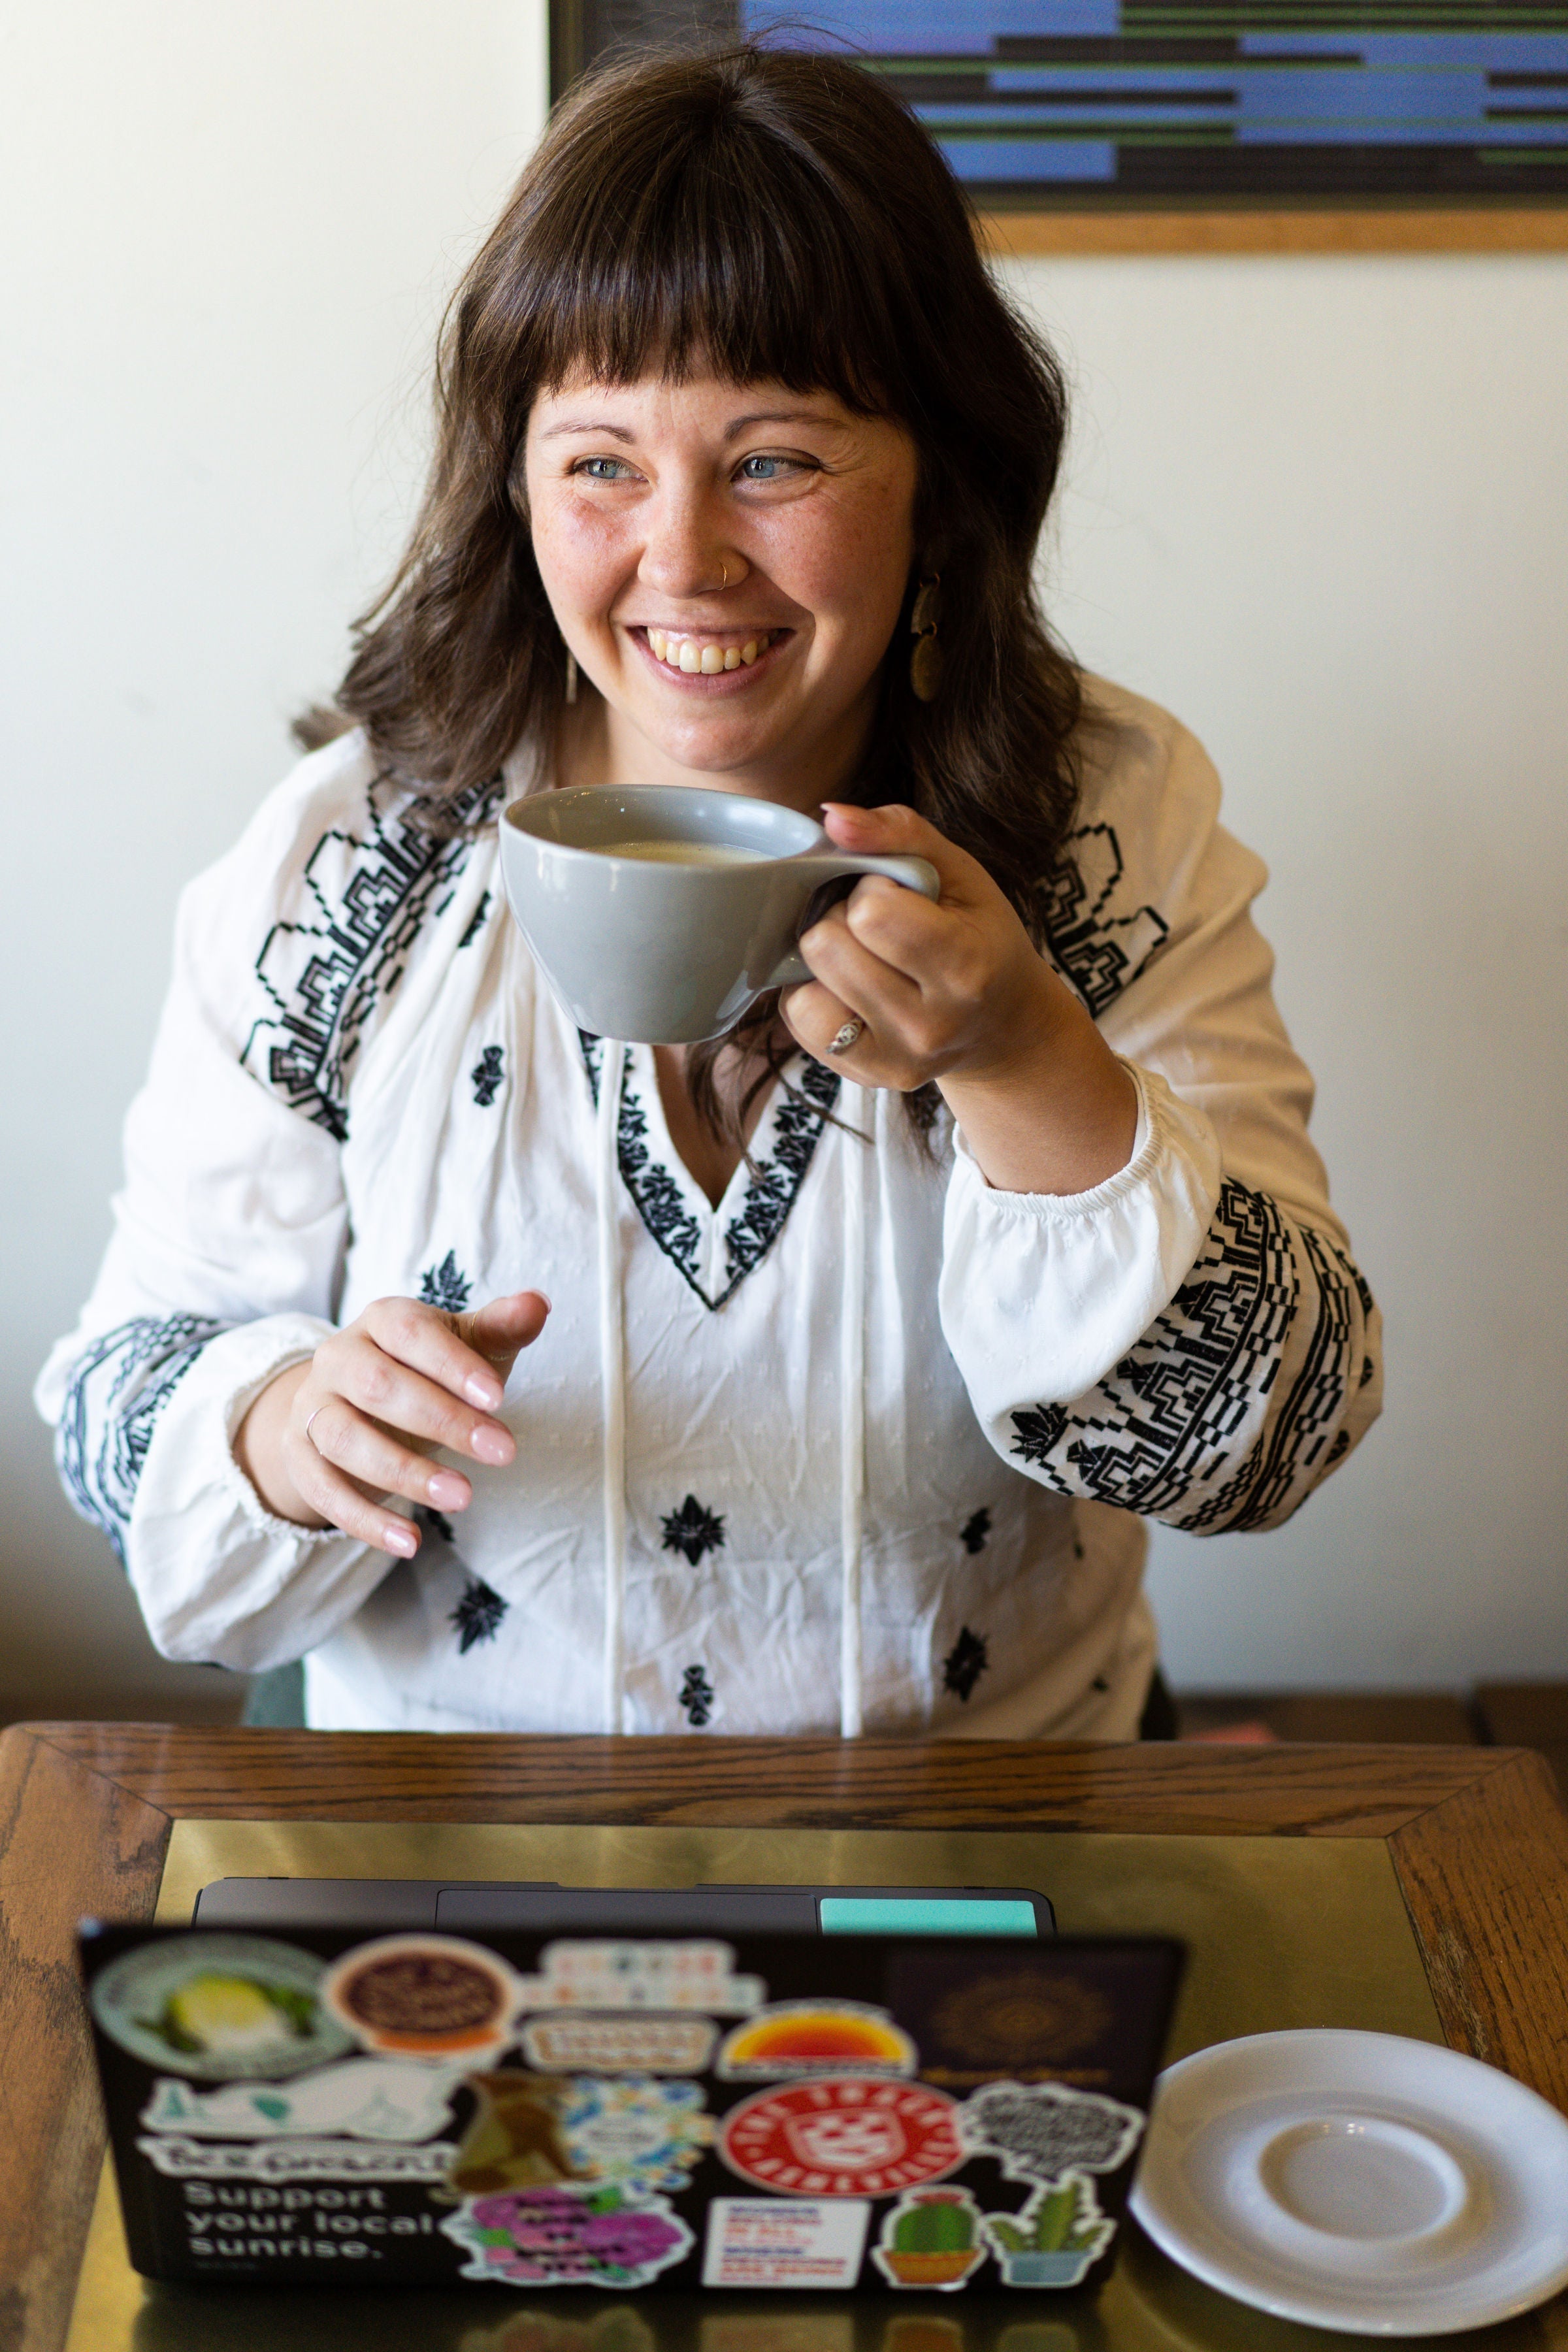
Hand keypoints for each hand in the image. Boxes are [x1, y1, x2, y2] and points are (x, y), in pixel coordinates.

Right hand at [233, 1292, 549, 1554]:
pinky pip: (325, 1491)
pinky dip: (365, 1521)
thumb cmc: (431, 1369)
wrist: (358, 1403)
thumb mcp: (469, 1345)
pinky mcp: (301, 1458)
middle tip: (503, 1452)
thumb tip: (538, 1303)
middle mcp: (338, 1358)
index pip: (410, 1333)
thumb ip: (502, 1327)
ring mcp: (313, 1408)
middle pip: (378, 1386)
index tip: (501, 1400)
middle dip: (442, 1421)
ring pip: (346, 1440)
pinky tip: (410, 1542)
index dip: (453, 1365)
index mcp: (382, 1320)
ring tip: (464, 1497)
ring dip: (405, 1472)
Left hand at [781, 803, 1137, 1193]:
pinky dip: (813, 995)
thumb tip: (832, 816)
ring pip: (805, 988)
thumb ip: (899, 832)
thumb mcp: (960, 871)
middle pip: (827, 945)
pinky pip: (798, 1020)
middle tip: (880, 928)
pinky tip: (850, 987)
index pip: (871, 911)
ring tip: (866, 958)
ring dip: (826, 960)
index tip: (899, 895)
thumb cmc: (980, 935)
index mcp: (965, 968)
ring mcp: (894, 1059)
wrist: (1003, 1026)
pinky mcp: (864, 1078)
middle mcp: (929, 1026)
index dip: (873, 888)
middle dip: (843, 921)